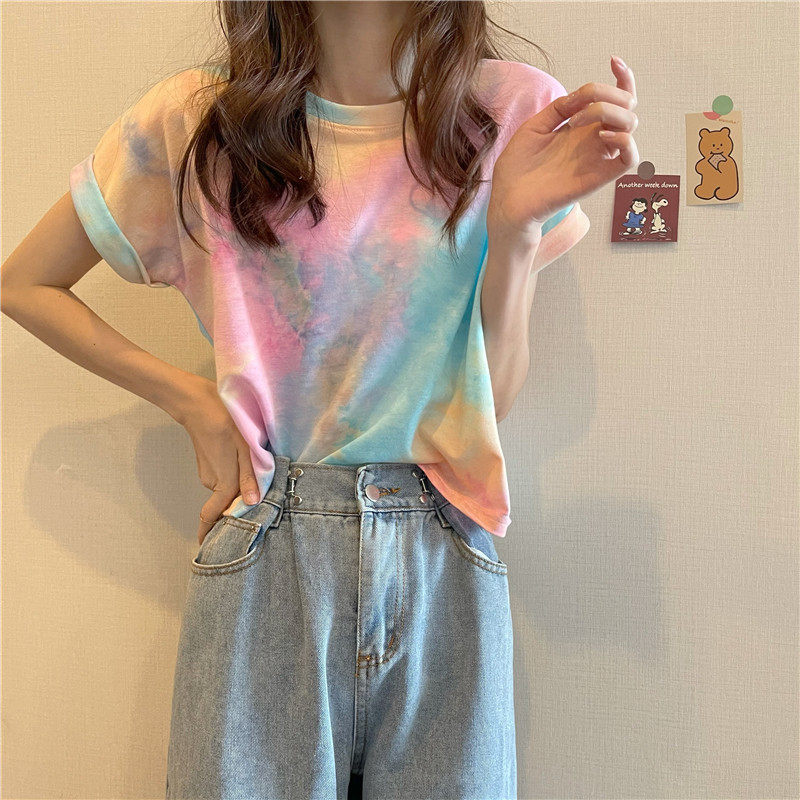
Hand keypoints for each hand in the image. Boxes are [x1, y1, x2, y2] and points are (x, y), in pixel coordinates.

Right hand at [176, 376, 260, 544]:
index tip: (207, 546)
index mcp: (223, 481)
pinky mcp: (207, 464)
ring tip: (253, 472)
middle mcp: (213, 482)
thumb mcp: (244, 448)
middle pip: (227, 502)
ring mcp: (208, 473)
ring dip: (238, 486)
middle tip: (256, 503)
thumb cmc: (225, 422)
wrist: (198, 403)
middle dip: (238, 505)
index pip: (213, 514)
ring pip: (226, 488)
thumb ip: (249, 476)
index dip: (210, 531)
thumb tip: (252, 501)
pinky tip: (241, 460)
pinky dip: (232, 475)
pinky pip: (223, 477)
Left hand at [488, 55, 638, 236]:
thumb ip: (560, 108)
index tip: (613, 61)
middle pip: (627, 106)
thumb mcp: (535, 126)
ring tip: (577, 122)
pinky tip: (602, 135)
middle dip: (610, 93)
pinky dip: (625, 139)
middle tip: (579, 107)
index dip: (622, 78)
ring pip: (631, 124)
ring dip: (611, 111)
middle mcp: (593, 140)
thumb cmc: (517, 168)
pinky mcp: (598, 177)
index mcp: (580, 127)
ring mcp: (597, 157)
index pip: (614, 99)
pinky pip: (630, 158)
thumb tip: (582, 94)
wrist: (507, 199)